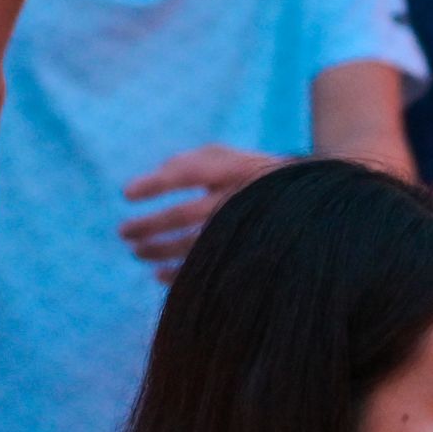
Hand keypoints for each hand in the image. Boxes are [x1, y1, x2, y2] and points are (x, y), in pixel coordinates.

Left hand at [121, 143, 280, 274]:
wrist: (309, 204)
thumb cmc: (255, 176)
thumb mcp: (229, 157)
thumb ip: (193, 161)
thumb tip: (158, 172)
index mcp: (234, 169)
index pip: (187, 173)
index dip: (155, 184)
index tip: (127, 194)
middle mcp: (239, 198)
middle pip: (184, 215)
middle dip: (149, 225)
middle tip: (123, 232)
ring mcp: (245, 228)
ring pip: (193, 244)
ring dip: (159, 250)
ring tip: (137, 252)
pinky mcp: (249, 254)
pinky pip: (209, 268)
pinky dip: (180, 274)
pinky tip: (159, 274)